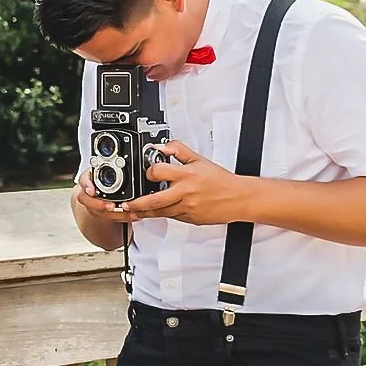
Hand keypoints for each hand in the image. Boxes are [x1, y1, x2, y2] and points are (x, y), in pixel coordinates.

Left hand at [117, 137, 250, 224]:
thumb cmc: (221, 180)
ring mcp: (187, 208)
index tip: (146, 173)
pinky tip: (157, 212)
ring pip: (161, 212)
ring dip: (146, 212)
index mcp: (186, 175)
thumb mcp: (199, 159)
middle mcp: (185, 193)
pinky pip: (173, 217)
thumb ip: (178, 150)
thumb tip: (162, 146)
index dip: (150, 172)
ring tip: (135, 211)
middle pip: (154, 200)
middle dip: (137, 203)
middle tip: (126, 204)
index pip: (158, 172)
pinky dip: (164, 215)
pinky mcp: (191, 219)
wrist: (239, 198)